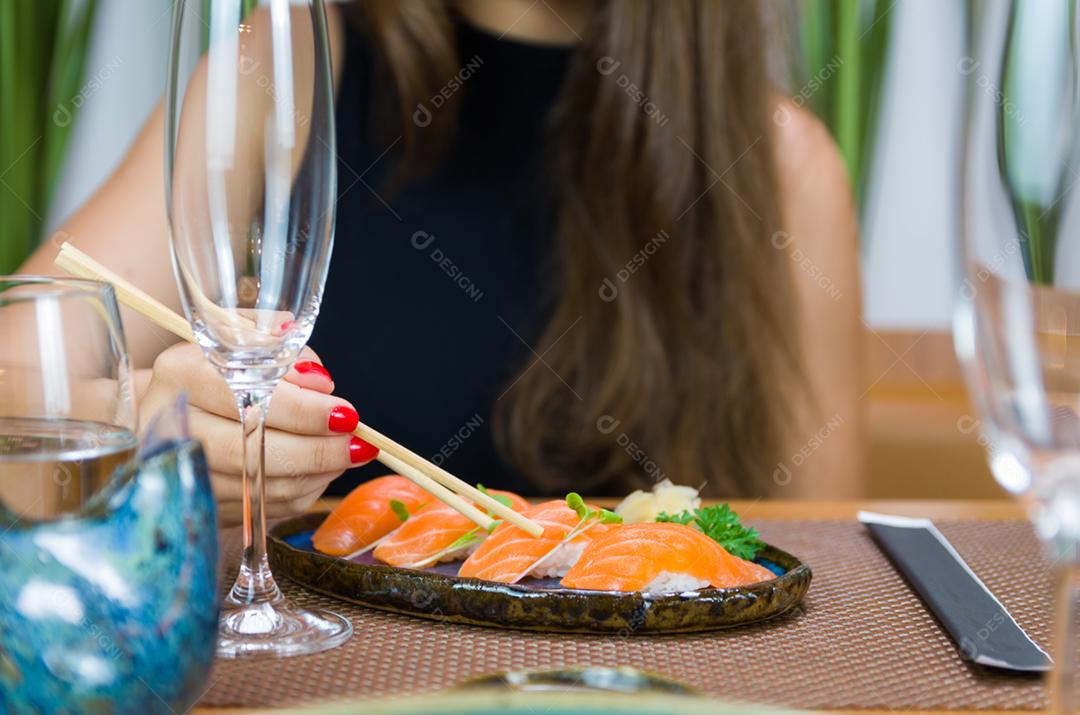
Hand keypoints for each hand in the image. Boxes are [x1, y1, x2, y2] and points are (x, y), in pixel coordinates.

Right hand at [136, 342, 376, 524]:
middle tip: (357, 444)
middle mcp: (173, 426)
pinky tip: (321, 471)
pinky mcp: (201, 503)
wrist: (168, 407)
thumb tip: (321, 382)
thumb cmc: (218, 369)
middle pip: (252, 450)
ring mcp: (181, 472)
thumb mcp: (247, 341)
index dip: (303, 409)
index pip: (248, 395)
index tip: (345, 413)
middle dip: (317, 449)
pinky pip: (262, 507)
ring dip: (316, 473)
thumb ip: (284, 351)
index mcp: (181, 374)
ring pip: (261, 486)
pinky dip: (301, 490)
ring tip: (349, 455)